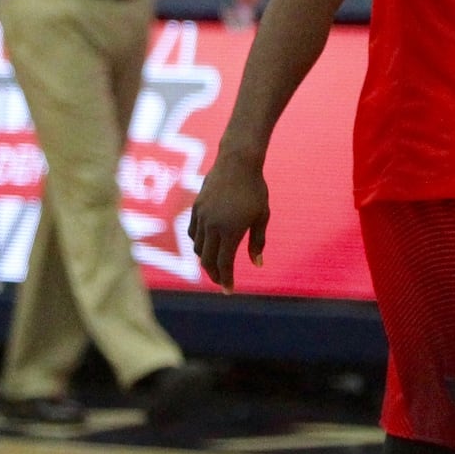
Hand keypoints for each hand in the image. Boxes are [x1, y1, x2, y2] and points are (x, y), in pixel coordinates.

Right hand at [189, 148, 268, 291]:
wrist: (237, 162)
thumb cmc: (255, 189)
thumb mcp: (262, 216)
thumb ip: (257, 242)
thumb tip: (257, 264)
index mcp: (230, 231)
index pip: (224, 264)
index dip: (226, 279)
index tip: (229, 291)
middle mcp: (212, 226)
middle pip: (207, 260)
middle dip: (215, 274)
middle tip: (223, 282)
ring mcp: (201, 216)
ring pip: (197, 248)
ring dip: (205, 260)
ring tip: (216, 265)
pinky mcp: (196, 208)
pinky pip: (192, 233)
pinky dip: (198, 244)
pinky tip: (206, 246)